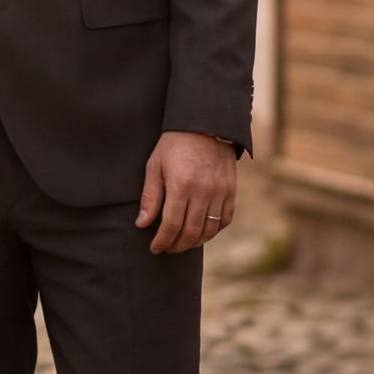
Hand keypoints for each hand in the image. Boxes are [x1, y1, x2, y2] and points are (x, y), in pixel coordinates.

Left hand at [136, 131, 237, 255]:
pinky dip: (214, 231)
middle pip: (190, 232)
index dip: (162, 241)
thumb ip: (150, 197)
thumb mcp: (155, 166)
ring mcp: (219, 192)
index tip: (155, 248)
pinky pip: (225, 219)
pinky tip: (203, 232)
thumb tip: (142, 224)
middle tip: (167, 249)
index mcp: (180, 186)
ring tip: (183, 243)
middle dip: (177, 246)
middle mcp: (202, 192)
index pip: (171, 226)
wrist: (205, 124)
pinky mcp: (231, 190)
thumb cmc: (174, 145)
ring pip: (209, 230)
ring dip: (195, 242)